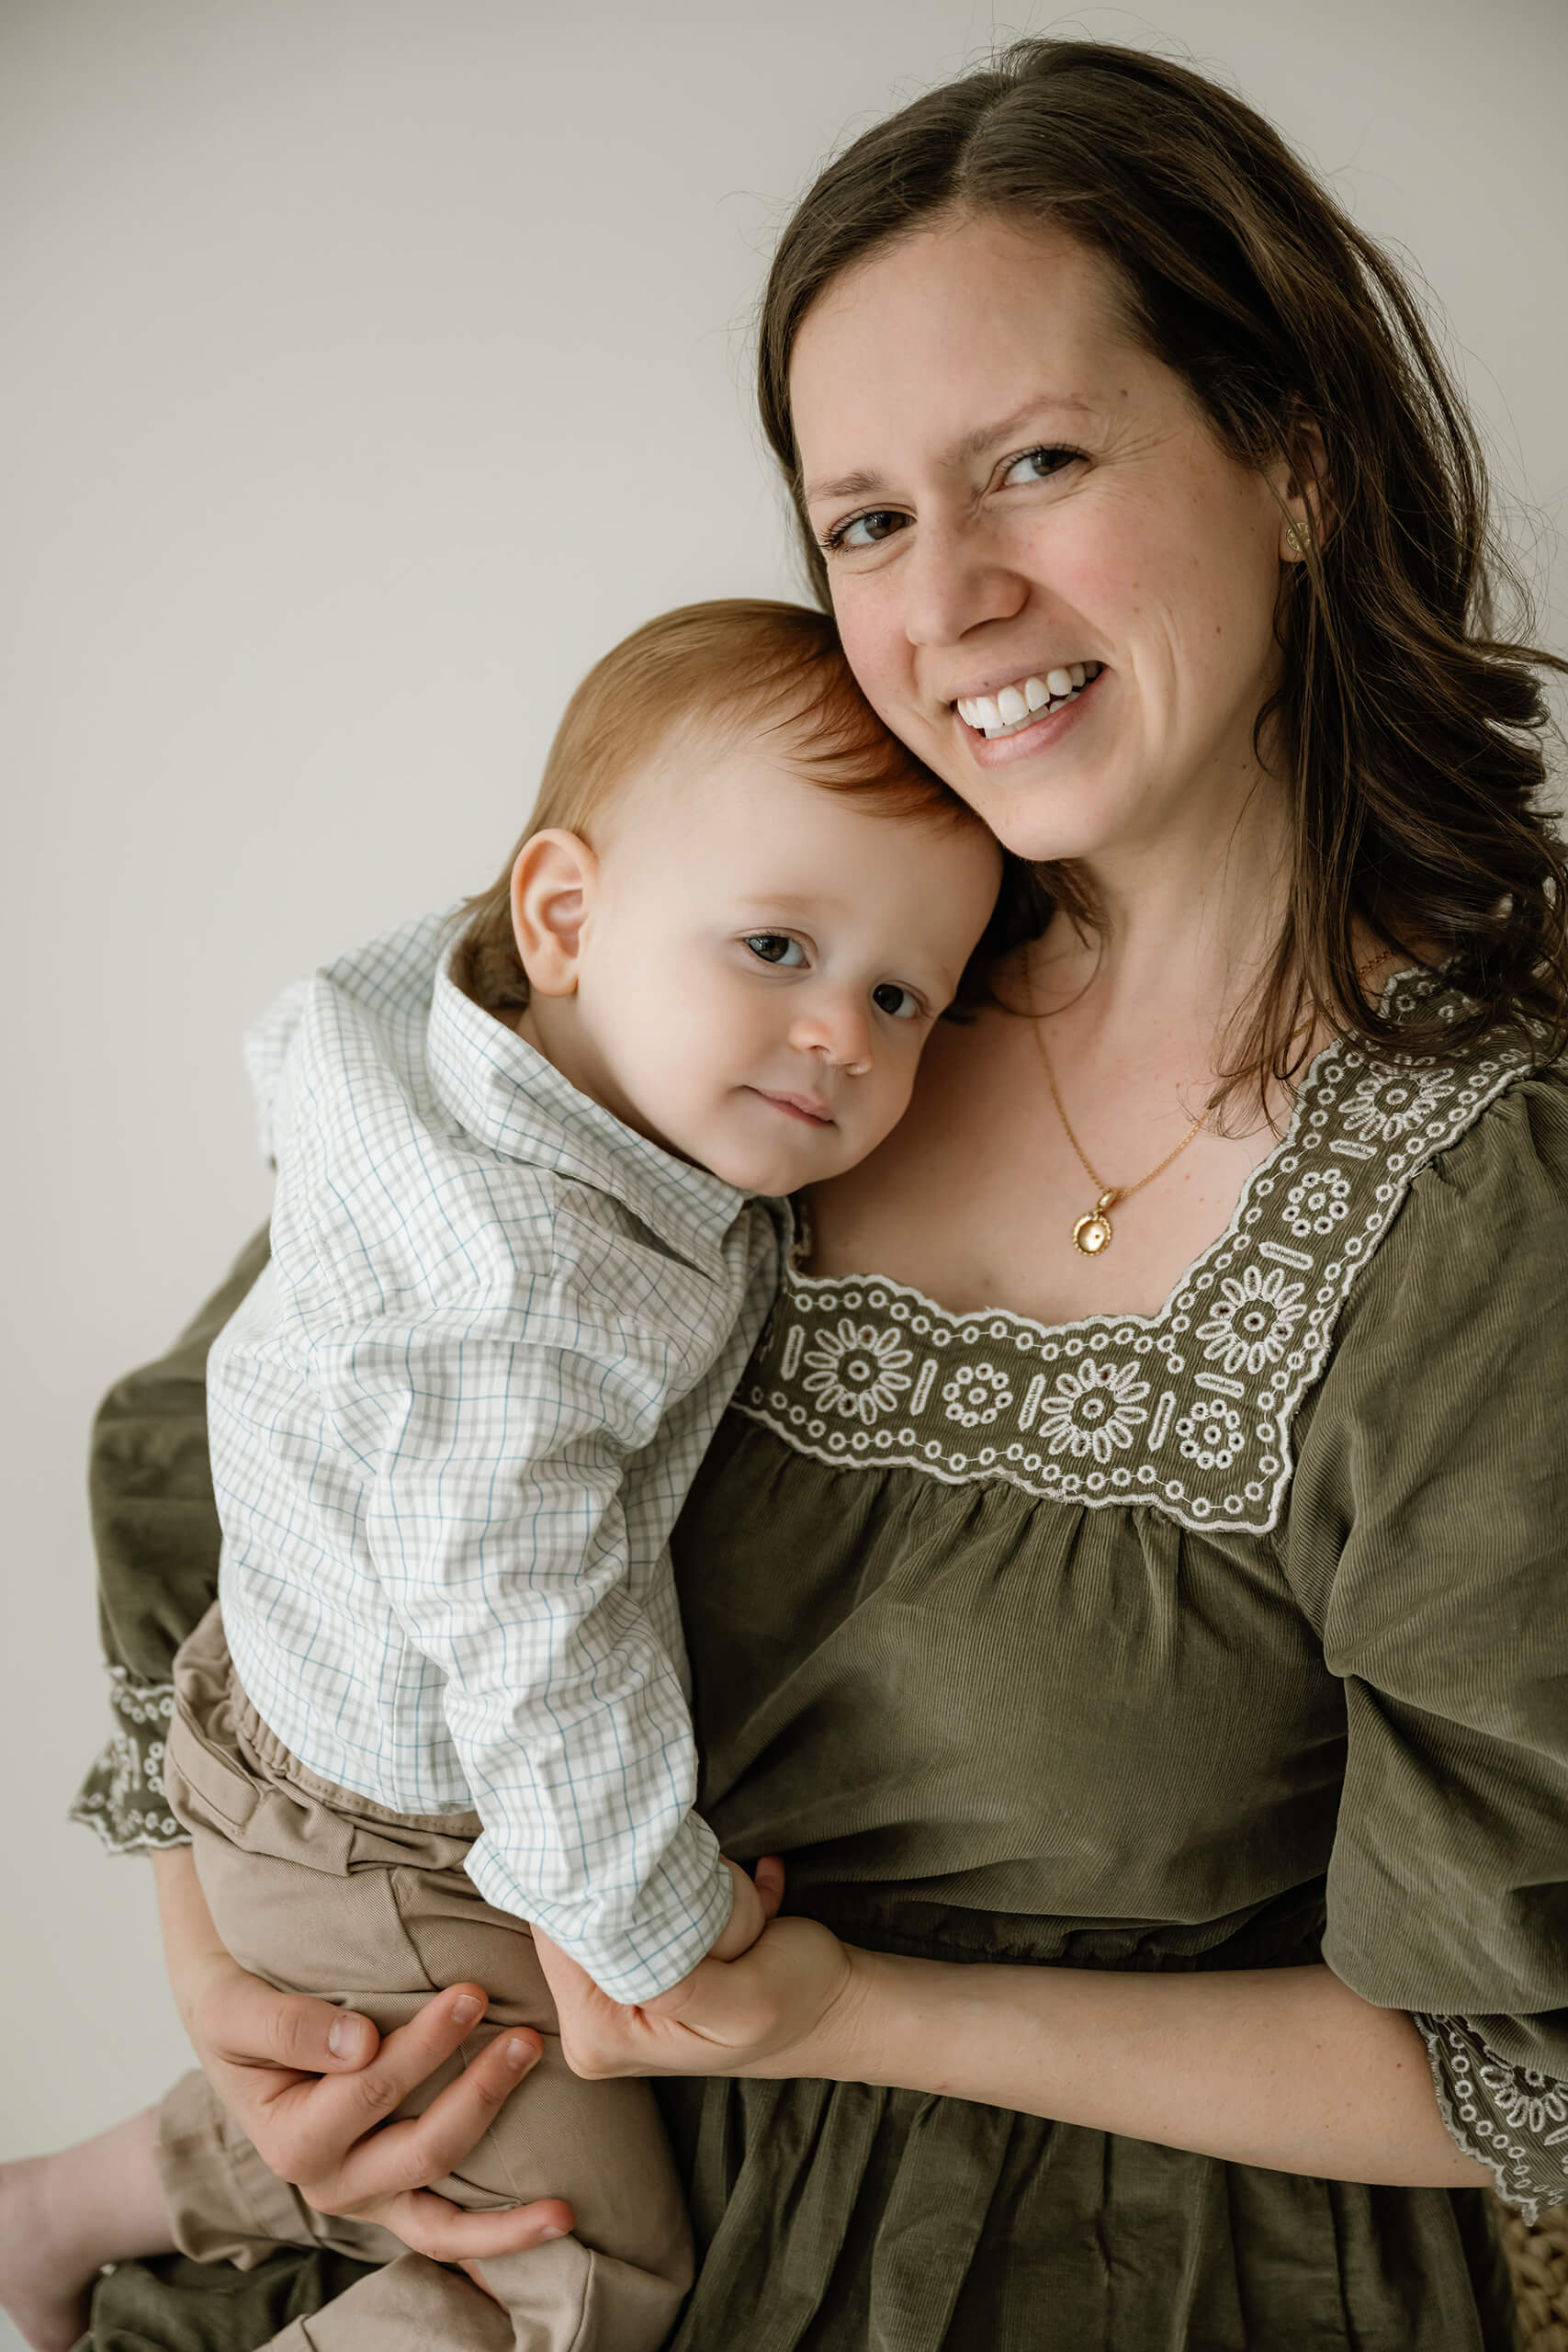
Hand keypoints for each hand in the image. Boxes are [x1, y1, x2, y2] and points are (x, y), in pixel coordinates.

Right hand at [151, 1849, 572, 2261]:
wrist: (239, 2030)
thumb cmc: (240, 2013)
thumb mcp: (234, 2011)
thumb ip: (288, 2026)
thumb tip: (362, 2045)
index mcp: (289, 2141)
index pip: (370, 2092)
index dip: (425, 2046)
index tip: (471, 1993)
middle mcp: (330, 2183)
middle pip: (420, 2149)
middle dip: (479, 2091)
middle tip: (525, 2033)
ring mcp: (369, 2198)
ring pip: (442, 2216)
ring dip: (505, 2192)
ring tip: (556, 2157)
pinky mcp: (398, 2198)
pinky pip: (449, 2233)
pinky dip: (500, 2237)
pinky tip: (556, 2222)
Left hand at [534, 1857, 867, 2086]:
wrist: (834, 2001)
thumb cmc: (795, 2001)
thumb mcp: (741, 2000)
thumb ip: (674, 1981)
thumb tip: (607, 1934)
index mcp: (602, 2039)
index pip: (558, 1943)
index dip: (590, 1891)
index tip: (638, 1861)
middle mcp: (595, 2024)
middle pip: (577, 1920)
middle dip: (632, 1887)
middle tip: (698, 1888)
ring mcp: (614, 1996)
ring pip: (608, 1903)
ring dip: (662, 1883)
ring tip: (722, 1899)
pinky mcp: (638, 1967)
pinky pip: (633, 1904)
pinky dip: (682, 1887)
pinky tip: (736, 1901)